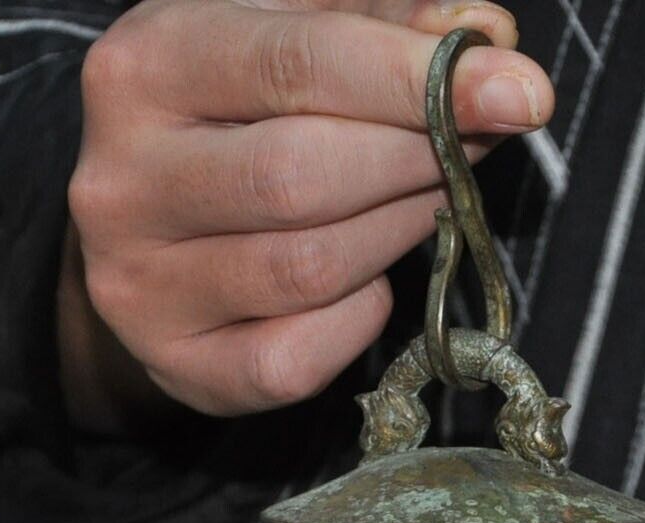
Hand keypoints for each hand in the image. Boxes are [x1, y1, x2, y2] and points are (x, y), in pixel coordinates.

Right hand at [59, 0, 553, 431]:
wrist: (144, 238)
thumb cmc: (231, 124)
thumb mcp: (287, 43)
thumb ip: (380, 27)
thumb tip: (488, 37)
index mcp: (143, 68)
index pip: (297, 63)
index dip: (419, 79)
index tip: (521, 91)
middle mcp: (123, 183)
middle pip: (303, 174)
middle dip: (417, 160)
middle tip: (473, 148)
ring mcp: (143, 288)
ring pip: (309, 269)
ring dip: (398, 234)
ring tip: (425, 201)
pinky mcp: (181, 366)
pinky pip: (299, 358)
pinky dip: (360, 321)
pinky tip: (365, 282)